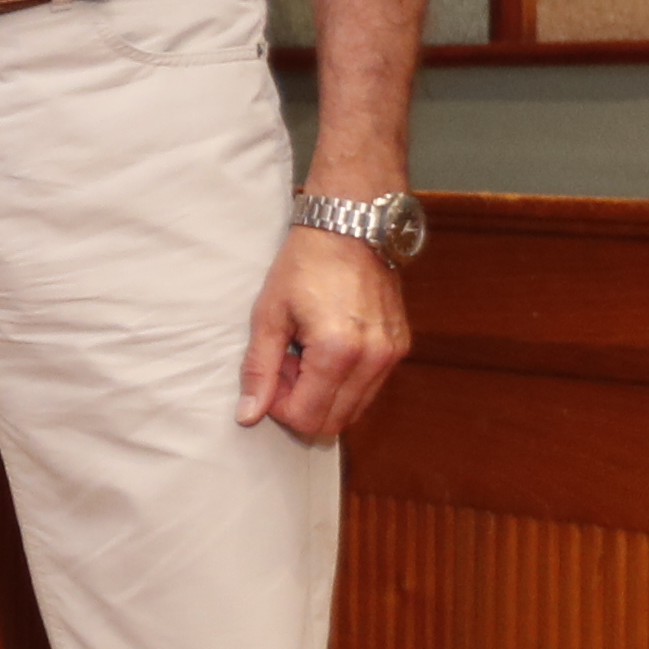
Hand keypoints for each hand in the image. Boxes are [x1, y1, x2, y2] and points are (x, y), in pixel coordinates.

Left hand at [241, 223, 411, 439]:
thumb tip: (248, 415)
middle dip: (302, 403)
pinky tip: (326, 349)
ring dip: (323, 394)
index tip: (270, 374)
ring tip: (304, 353)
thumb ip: (258, 369)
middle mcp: (373, 360)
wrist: (350, 227)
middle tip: (286, 364)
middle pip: (333, 422)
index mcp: (338, 352)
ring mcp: (392, 355)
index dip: (280, 407)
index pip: (307, 418)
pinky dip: (343, 382)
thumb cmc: (305, 264)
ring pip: (353, 410)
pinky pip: (369, 388)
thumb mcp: (269, 314)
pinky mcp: (400, 347)